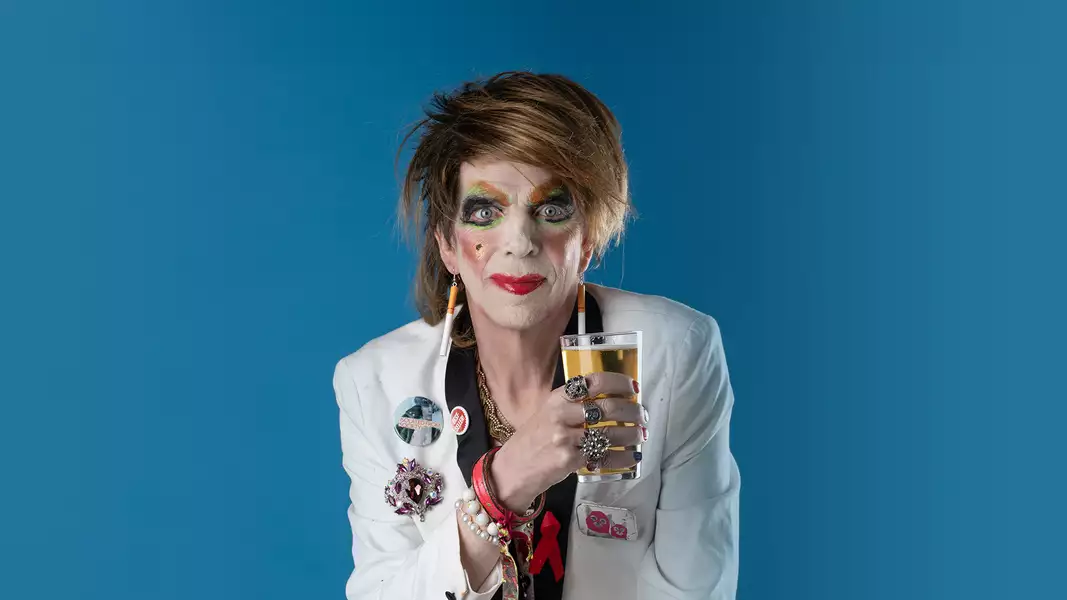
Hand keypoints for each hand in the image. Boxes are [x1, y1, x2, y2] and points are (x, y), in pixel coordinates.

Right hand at [490, 371, 647, 510]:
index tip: (633, 387)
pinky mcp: (569, 460)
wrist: (512, 469)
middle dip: (632, 411)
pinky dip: (622, 457)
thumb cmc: (534, 439)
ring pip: (609, 433)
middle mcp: (560, 414)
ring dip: (631, 434)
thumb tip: (613, 400)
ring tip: (640, 434)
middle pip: (607, 408)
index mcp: (557, 398)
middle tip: (642, 415)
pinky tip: (632, 456)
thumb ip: (574, 404)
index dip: (618, 383)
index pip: (593, 382)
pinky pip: (603, 456)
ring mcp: (564, 438)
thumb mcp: (548, 413)